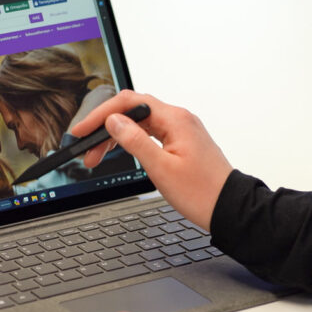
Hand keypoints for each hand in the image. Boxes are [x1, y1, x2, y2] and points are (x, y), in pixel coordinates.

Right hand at [70, 89, 231, 230]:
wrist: (229, 208)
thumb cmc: (202, 193)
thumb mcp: (162, 169)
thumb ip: (135, 141)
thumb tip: (114, 121)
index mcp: (176, 120)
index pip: (129, 102)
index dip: (101, 114)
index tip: (83, 129)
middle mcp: (179, 120)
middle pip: (132, 111)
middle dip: (104, 127)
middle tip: (86, 149)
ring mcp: (180, 130)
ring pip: (138, 123)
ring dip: (115, 137)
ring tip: (96, 157)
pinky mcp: (180, 142)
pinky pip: (149, 133)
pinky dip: (130, 141)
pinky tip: (119, 152)